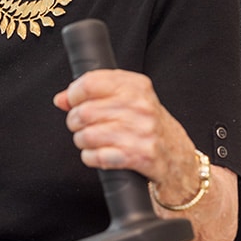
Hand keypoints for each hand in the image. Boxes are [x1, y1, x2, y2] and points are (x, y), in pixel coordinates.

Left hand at [53, 68, 185, 185]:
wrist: (179, 158)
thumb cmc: (148, 126)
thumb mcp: (128, 100)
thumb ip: (94, 94)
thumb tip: (62, 99)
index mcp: (136, 86)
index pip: (90, 82)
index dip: (74, 94)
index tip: (73, 101)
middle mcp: (140, 106)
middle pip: (84, 112)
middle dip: (75, 122)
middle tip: (81, 126)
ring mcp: (142, 131)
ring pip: (87, 135)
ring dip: (82, 141)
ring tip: (90, 141)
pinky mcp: (140, 156)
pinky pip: (97, 157)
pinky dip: (90, 158)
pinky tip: (98, 155)